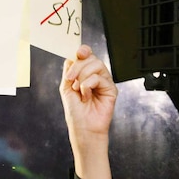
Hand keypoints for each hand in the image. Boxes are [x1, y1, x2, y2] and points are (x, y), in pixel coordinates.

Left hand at [60, 45, 116, 178]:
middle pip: (90, 58)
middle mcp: (95, 76)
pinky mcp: (111, 89)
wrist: (83, 128)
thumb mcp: (66, 88)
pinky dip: (88, 85)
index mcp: (85, 74)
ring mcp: (104, 82)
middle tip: (70, 79)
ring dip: (83, 76)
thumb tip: (72, 57)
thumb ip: (69, 71)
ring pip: (96, 65)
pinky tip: (87, 96)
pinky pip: (99, 77)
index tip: (78, 52)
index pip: (86, 56)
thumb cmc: (75, 112)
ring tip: (79, 89)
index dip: (83, 51)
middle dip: (78, 66)